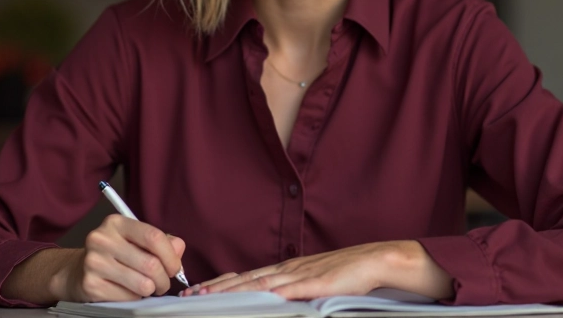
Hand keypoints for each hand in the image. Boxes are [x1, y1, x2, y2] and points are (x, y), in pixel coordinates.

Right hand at [52, 214, 185, 301]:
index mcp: (116, 223)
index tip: (175, 267)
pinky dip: (134, 297)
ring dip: (151, 289)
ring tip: (146, 286)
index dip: (171, 256)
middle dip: (164, 279)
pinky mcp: (91, 284)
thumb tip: (179, 247)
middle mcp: (102, 239)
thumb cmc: (114, 255)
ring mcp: (94, 262)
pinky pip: (128, 297)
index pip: (153, 237)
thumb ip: (161, 242)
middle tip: (163, 283)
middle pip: (150, 264)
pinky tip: (127, 290)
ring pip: (142, 283)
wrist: (77, 271)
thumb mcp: (135, 241)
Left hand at [181, 242, 400, 299]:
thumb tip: (274, 302)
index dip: (222, 284)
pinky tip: (253, 299)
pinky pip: (287, 291)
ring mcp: (300, 276)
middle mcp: (287, 270)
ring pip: (259, 285)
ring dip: (231, 292)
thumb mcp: (314, 282)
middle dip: (216, 288)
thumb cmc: (346, 274)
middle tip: (189, 295)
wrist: (373, 260)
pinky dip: (268, 295)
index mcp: (286, 270)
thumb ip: (294, 291)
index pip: (247, 278)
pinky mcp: (315, 284)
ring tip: (208, 297)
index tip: (198, 291)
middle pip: (245, 280)